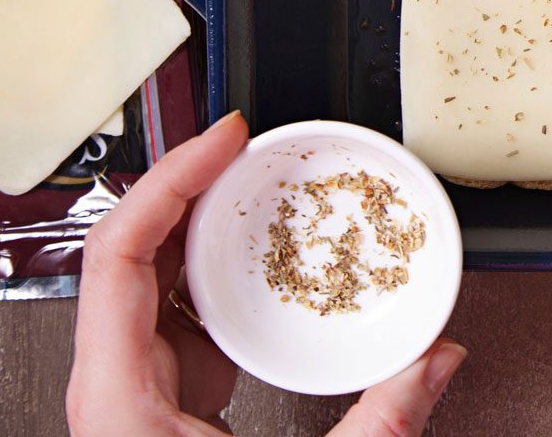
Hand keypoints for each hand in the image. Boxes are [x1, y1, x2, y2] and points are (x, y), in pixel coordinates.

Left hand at [67, 112, 467, 435]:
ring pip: (150, 281)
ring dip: (202, 224)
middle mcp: (112, 390)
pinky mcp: (160, 403)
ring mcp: (132, 395)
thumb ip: (381, 424)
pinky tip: (256, 255)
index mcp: (116, 402)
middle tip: (245, 144)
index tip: (221, 142)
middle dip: (191, 186)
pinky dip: (216, 273)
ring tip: (254, 182)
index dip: (167, 182)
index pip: (118, 258)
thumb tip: (439, 358)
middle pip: (131, 254)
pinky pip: (177, 314)